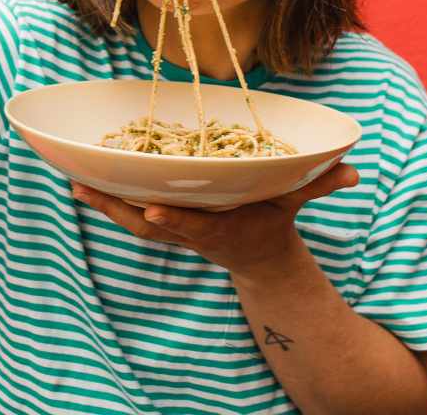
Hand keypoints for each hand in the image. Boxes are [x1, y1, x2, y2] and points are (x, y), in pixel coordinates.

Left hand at [71, 162, 360, 278]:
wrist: (257, 255)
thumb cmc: (273, 219)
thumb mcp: (296, 202)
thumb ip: (319, 184)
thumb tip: (353, 172)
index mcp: (221, 227)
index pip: (196, 226)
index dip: (174, 221)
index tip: (152, 213)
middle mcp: (192, 231)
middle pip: (149, 226)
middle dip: (118, 210)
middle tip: (86, 190)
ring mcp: (175, 231)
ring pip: (132, 220)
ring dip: (104, 204)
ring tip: (74, 183)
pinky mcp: (164, 225)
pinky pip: (129, 213)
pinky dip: (107, 201)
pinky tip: (82, 181)